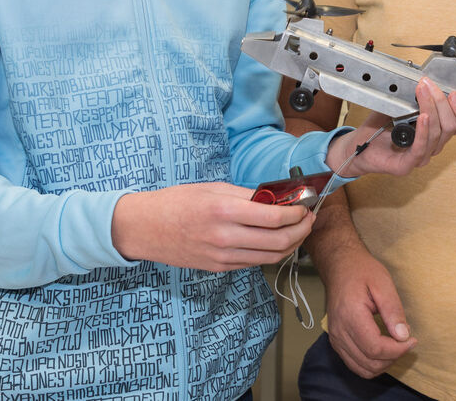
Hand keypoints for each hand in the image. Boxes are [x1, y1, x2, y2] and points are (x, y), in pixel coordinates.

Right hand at [110, 182, 313, 270]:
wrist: (144, 228)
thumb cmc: (176, 202)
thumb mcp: (212, 188)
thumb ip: (246, 195)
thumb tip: (277, 198)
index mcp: (224, 210)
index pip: (275, 217)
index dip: (298, 213)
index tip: (306, 205)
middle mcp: (226, 237)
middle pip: (279, 241)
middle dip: (302, 231)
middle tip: (310, 219)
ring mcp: (223, 257)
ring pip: (271, 256)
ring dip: (292, 244)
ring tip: (299, 230)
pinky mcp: (219, 268)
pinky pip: (254, 263)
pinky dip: (271, 252)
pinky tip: (276, 240)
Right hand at [319, 243, 415, 377]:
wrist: (340, 266)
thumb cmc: (362, 271)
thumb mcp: (383, 284)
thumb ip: (393, 311)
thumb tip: (403, 336)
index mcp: (350, 315)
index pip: (375, 348)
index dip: (397, 350)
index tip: (412, 340)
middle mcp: (339, 331)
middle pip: (369, 362)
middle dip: (393, 357)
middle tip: (406, 342)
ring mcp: (335, 338)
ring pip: (362, 368)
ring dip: (383, 364)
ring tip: (396, 347)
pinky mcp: (336, 341)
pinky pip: (354, 364)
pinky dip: (371, 364)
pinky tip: (383, 350)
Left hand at [327, 78, 455, 176]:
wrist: (357, 145)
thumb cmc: (378, 127)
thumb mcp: (399, 106)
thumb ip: (413, 97)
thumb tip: (424, 80)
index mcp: (434, 133)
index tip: (453, 92)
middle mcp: (431, 146)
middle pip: (451, 127)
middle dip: (442, 102)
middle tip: (428, 85)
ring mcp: (420, 157)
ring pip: (437, 134)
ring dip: (431, 109)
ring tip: (422, 92)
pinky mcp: (405, 165)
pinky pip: (420, 148)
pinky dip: (423, 131)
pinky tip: (422, 117)